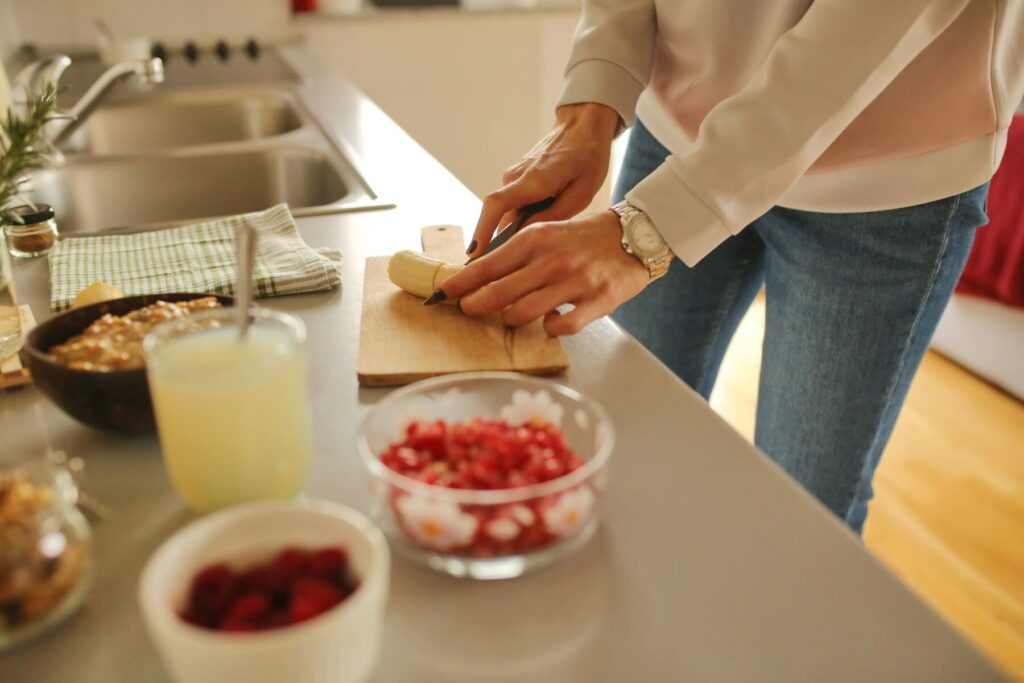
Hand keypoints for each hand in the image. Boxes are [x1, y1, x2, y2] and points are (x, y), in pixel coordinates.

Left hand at [437, 211, 649, 336]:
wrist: (634, 236)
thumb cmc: (582, 239)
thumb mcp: (546, 234)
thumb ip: (516, 254)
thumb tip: (478, 275)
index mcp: (535, 239)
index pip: (487, 266)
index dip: (460, 284)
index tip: (442, 295)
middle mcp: (552, 259)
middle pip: (498, 293)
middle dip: (476, 306)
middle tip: (468, 310)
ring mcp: (575, 281)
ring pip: (524, 313)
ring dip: (511, 319)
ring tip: (511, 316)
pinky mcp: (598, 301)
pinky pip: (562, 327)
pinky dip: (550, 328)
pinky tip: (550, 322)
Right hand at [467, 103, 618, 257]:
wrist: (582, 127)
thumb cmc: (587, 158)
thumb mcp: (581, 193)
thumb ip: (553, 216)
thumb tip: (525, 237)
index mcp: (533, 180)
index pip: (495, 205)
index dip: (482, 231)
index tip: (474, 253)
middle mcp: (515, 177)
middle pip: (498, 218)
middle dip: (502, 243)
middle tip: (515, 269)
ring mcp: (513, 176)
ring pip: (505, 214)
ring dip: (515, 231)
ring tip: (537, 246)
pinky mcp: (515, 178)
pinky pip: (512, 205)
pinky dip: (520, 219)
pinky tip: (539, 226)